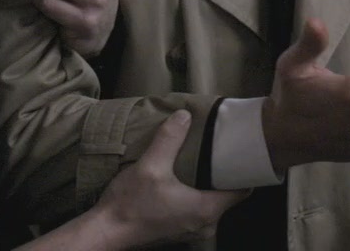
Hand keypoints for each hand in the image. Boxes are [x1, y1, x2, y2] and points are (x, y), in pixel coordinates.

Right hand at [94, 111, 248, 247]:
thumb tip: (184, 116)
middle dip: (225, 175)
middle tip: (219, 151)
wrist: (105, 233)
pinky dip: (195, 197)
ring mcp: (192, 232)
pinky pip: (198, 212)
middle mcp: (206, 225)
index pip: (242, 191)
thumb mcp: (150, 166)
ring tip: (201, 162)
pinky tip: (183, 181)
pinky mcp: (179, 233)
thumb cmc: (129, 204)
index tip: (241, 152)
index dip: (245, 171)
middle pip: (228, 197)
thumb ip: (170, 139)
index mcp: (206, 210)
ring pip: (212, 205)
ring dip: (208, 186)